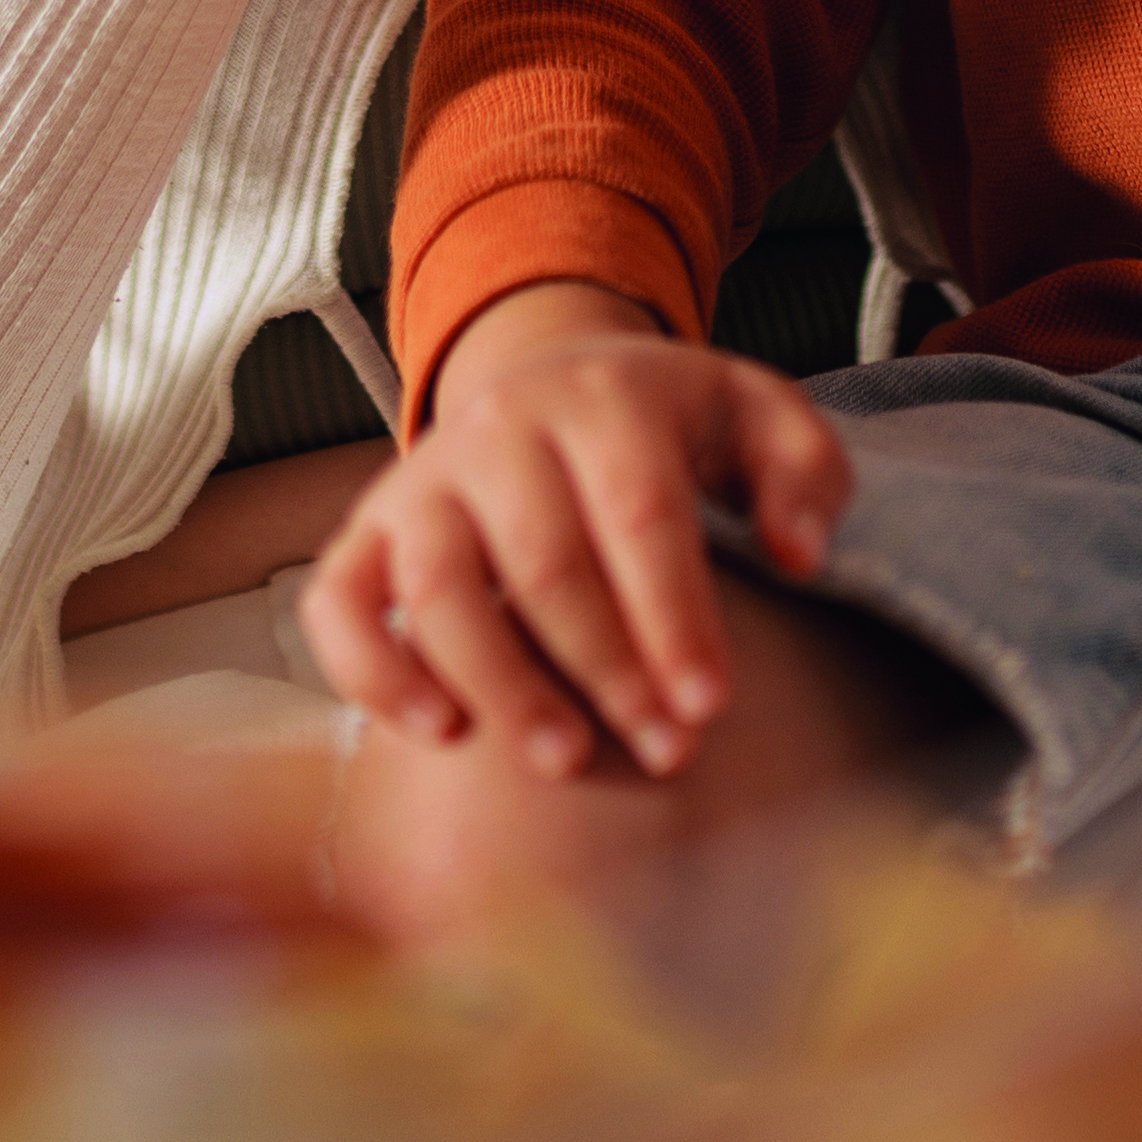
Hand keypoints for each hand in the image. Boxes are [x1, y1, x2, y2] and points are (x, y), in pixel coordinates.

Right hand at [298, 285, 851, 779]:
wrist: (550, 380)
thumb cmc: (668, 427)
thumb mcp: (756, 415)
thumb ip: (804, 472)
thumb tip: (797, 556)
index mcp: (604, 397)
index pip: (639, 513)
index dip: (673, 616)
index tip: (709, 706)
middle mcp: (500, 428)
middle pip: (544, 561)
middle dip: (606, 669)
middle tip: (663, 752)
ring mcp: (421, 478)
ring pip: (438, 586)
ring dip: (499, 683)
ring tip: (562, 761)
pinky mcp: (365, 531)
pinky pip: (337, 602)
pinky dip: (372, 671)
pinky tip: (439, 732)